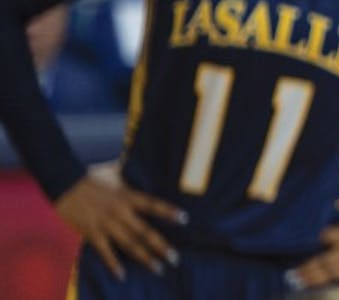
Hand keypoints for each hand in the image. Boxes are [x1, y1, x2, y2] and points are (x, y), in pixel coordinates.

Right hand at [54, 161, 185, 280]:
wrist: (64, 183)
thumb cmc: (91, 176)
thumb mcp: (114, 171)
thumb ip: (129, 167)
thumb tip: (139, 151)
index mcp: (128, 196)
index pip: (153, 205)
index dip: (169, 212)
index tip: (184, 219)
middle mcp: (120, 212)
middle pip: (145, 231)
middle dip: (161, 246)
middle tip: (175, 258)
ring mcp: (106, 224)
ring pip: (130, 244)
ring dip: (144, 257)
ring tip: (158, 268)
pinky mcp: (92, 233)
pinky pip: (105, 252)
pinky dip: (113, 264)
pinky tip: (122, 275)